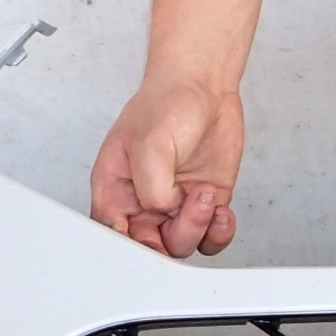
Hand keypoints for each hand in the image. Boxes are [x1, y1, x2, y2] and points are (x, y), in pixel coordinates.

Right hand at [89, 75, 242, 256]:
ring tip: (204, 194)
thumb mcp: (151, 143)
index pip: (114, 234)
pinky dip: (219, 233)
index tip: (150, 236)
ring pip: (182, 243)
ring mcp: (176, 205)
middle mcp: (144, 201)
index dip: (130, 246)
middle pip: (151, 247)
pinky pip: (210, 236)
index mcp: (116, 189)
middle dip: (171, 236)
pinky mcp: (204, 203)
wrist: (204, 88)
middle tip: (184, 206)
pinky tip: (221, 212)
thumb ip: (152, 186)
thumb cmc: (167, 104)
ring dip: (197, 228)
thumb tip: (165, 211)